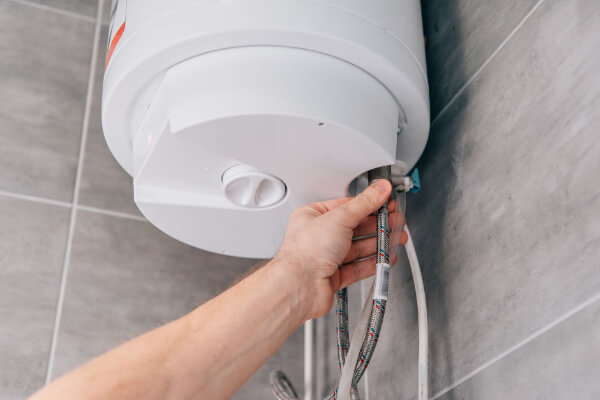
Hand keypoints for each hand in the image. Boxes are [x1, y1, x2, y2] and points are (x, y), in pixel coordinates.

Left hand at [275, 180, 407, 319]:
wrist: (299, 286)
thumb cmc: (306, 252)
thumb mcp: (340, 217)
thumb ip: (364, 204)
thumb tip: (379, 189)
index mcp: (313, 217)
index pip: (347, 206)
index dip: (369, 205)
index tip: (387, 203)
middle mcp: (318, 237)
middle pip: (354, 227)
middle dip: (377, 225)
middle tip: (396, 222)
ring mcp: (326, 257)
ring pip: (358, 248)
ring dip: (378, 243)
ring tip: (396, 239)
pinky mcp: (333, 277)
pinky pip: (357, 268)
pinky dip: (373, 263)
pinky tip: (384, 259)